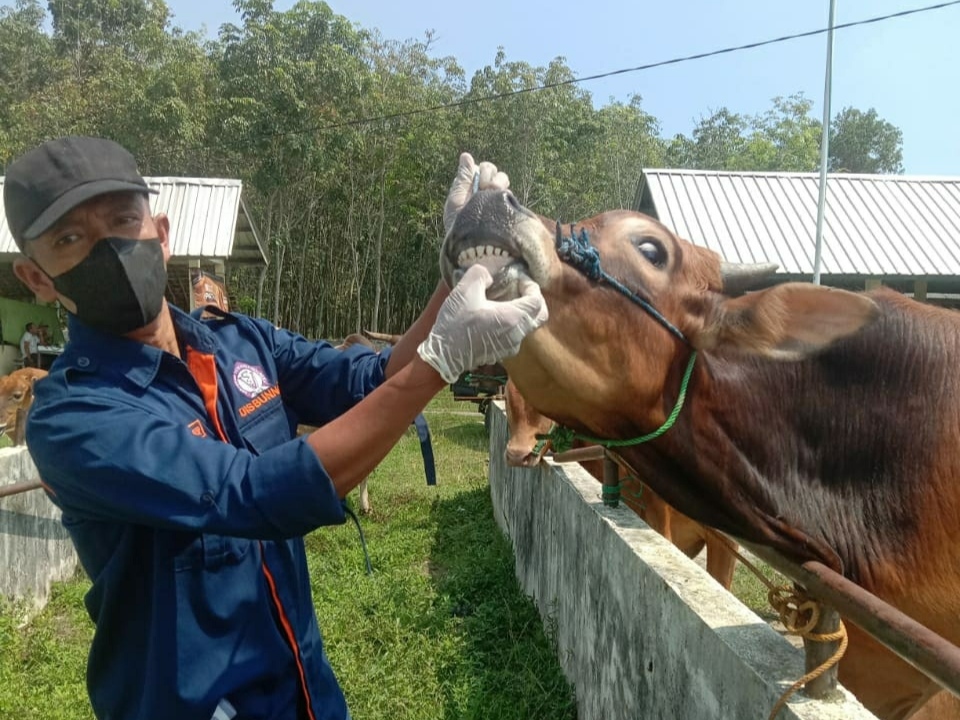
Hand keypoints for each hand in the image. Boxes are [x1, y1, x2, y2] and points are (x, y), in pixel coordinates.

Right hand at [417, 264, 547, 383]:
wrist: (444, 355)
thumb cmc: (455, 323)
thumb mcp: (464, 290)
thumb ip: (480, 274)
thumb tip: (489, 276)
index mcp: (512, 318)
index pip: (537, 300)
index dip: (531, 286)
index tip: (517, 279)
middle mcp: (517, 334)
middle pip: (540, 315)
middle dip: (534, 300)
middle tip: (519, 289)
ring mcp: (511, 346)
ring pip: (529, 326)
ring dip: (523, 312)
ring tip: (506, 301)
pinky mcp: (502, 353)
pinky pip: (517, 335)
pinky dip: (514, 323)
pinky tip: (496, 316)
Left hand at [443, 152, 509, 236]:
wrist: (473, 246)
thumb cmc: (459, 226)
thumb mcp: (456, 201)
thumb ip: (463, 179)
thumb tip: (466, 155)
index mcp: (470, 187)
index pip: (479, 168)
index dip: (481, 171)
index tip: (479, 180)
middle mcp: (483, 190)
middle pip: (492, 170)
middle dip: (489, 174)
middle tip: (486, 188)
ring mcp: (495, 198)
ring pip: (502, 177)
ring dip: (498, 181)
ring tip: (493, 192)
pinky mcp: (504, 206)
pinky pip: (508, 191)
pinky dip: (504, 191)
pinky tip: (499, 197)